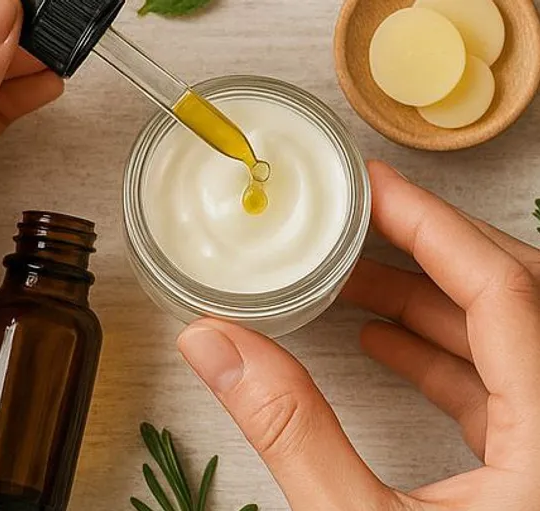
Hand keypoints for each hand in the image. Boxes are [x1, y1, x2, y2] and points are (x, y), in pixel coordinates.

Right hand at [178, 161, 539, 508]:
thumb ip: (292, 433)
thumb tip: (217, 346)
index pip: (503, 290)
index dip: (433, 224)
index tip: (374, 186)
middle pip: (513, 293)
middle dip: (429, 245)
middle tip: (361, 214)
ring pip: (502, 335)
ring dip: (425, 300)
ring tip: (348, 276)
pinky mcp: (531, 467)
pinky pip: (497, 382)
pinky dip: (436, 353)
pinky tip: (379, 342)